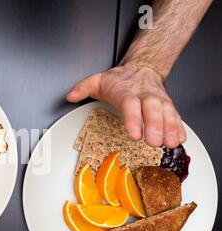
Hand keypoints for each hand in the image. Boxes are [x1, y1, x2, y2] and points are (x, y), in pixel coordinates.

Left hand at [66, 63, 185, 147]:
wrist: (142, 67)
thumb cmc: (119, 79)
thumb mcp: (97, 80)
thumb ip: (83, 88)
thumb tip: (70, 96)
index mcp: (126, 91)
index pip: (130, 104)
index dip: (133, 119)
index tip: (134, 134)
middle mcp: (145, 94)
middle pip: (152, 108)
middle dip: (155, 126)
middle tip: (154, 142)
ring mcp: (158, 100)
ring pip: (167, 112)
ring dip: (170, 128)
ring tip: (170, 144)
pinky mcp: (167, 105)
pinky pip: (175, 115)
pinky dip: (179, 127)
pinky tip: (180, 139)